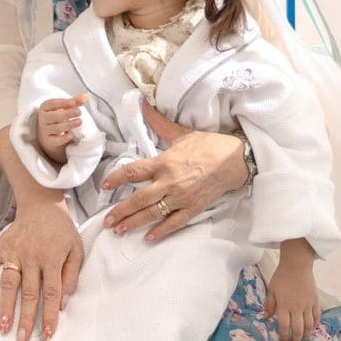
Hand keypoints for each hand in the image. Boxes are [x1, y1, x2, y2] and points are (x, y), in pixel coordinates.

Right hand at [0, 196, 83, 340]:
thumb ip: (71, 276)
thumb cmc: (61, 230)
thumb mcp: (76, 249)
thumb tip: (62, 303)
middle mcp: (32, 255)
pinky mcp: (2, 245)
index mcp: (52, 257)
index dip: (49, 315)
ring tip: (3, 326)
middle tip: (21, 340)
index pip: (52, 292)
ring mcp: (15, 250)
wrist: (42, 204)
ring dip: (5, 306)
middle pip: (29, 292)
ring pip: (9, 282)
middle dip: (25, 319)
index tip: (47, 334)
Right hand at [36, 94, 88, 162]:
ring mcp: (45, 129)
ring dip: (68, 125)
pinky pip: (55, 140)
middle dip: (67, 114)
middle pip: (53, 116)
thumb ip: (75, 101)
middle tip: (79, 112)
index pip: (52, 103)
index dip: (63, 103)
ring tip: (79, 121)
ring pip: (56, 128)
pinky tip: (71, 135)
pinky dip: (63, 138)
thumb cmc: (57, 115)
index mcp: (45, 107)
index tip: (73, 102)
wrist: (48, 130)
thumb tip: (86, 96)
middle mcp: (43, 118)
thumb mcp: (64, 107)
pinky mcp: (49, 140)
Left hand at [101, 101, 244, 240]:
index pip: (133, 172)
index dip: (116, 179)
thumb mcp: (180, 132)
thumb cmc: (207, 145)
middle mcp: (169, 182)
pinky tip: (148, 238)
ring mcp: (181, 197)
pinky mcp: (193, 208)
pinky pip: (174, 223)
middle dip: (120, 211)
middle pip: (138, 199)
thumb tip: (142, 102)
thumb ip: (158, 122)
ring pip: (152, 213)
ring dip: (134, 222)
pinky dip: (160, 231)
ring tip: (118, 230)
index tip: (105, 187)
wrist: (235, 160)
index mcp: (164, 162)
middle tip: (106, 220)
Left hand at [264, 240, 319, 340]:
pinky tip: (312, 327)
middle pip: (298, 330)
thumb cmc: (282, 276)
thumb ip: (270, 304)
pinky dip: (315, 324)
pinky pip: (317, 317)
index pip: (284, 326)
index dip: (284, 336)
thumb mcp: (272, 289)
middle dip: (295, 339)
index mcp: (284, 305)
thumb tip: (267, 317)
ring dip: (306, 334)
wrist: (297, 265)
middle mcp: (297, 308)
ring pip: (309, 326)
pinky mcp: (315, 301)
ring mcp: (307, 305)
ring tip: (303, 337)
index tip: (283, 340)